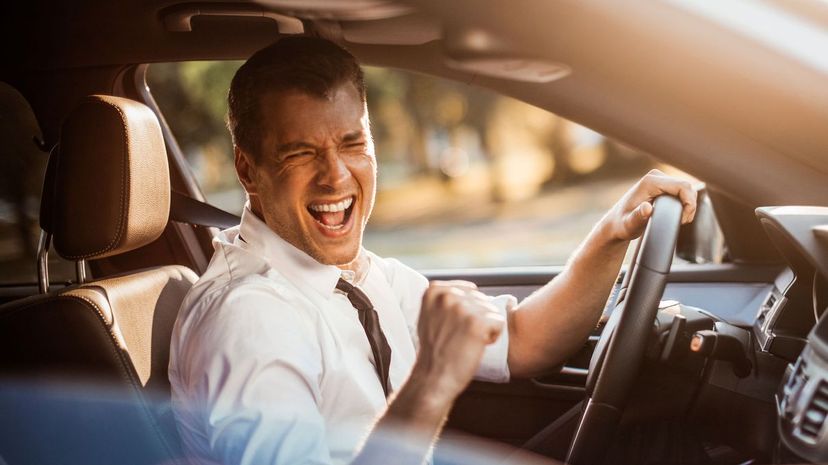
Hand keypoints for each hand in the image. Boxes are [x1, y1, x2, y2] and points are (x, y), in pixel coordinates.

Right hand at [413, 281, 504, 400]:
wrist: (433, 378)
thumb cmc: (435, 351)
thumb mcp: (429, 315)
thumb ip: (446, 299)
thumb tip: (471, 289)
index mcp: (434, 290)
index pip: (469, 290)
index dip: (467, 311)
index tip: (453, 326)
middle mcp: (447, 295)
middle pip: (482, 300)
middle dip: (477, 318)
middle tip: (459, 337)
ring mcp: (462, 308)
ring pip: (492, 311)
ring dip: (485, 328)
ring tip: (466, 341)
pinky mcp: (477, 322)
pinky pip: (499, 322)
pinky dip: (492, 336)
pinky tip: (476, 346)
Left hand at [601, 169, 697, 241]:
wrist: (617, 222)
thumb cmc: (622, 224)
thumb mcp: (629, 225)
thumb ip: (637, 217)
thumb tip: (647, 208)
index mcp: (650, 182)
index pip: (683, 186)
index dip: (689, 204)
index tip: (682, 219)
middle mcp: (655, 176)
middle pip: (687, 187)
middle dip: (689, 206)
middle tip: (680, 222)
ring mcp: (659, 179)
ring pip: (687, 188)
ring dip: (688, 205)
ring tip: (679, 220)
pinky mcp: (663, 184)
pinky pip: (682, 190)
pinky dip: (685, 202)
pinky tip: (677, 214)